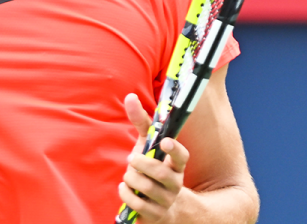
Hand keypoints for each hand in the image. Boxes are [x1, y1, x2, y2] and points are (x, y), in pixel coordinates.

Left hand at [118, 94, 189, 222]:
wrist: (160, 206)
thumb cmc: (151, 169)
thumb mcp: (146, 145)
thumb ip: (141, 122)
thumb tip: (130, 96)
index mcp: (176, 165)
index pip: (182, 156)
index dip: (175, 149)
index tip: (166, 141)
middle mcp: (176, 182)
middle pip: (161, 173)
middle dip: (141, 164)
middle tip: (131, 159)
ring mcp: (167, 200)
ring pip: (147, 188)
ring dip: (132, 178)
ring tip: (128, 175)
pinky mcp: (156, 215)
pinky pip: (138, 204)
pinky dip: (126, 194)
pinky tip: (124, 188)